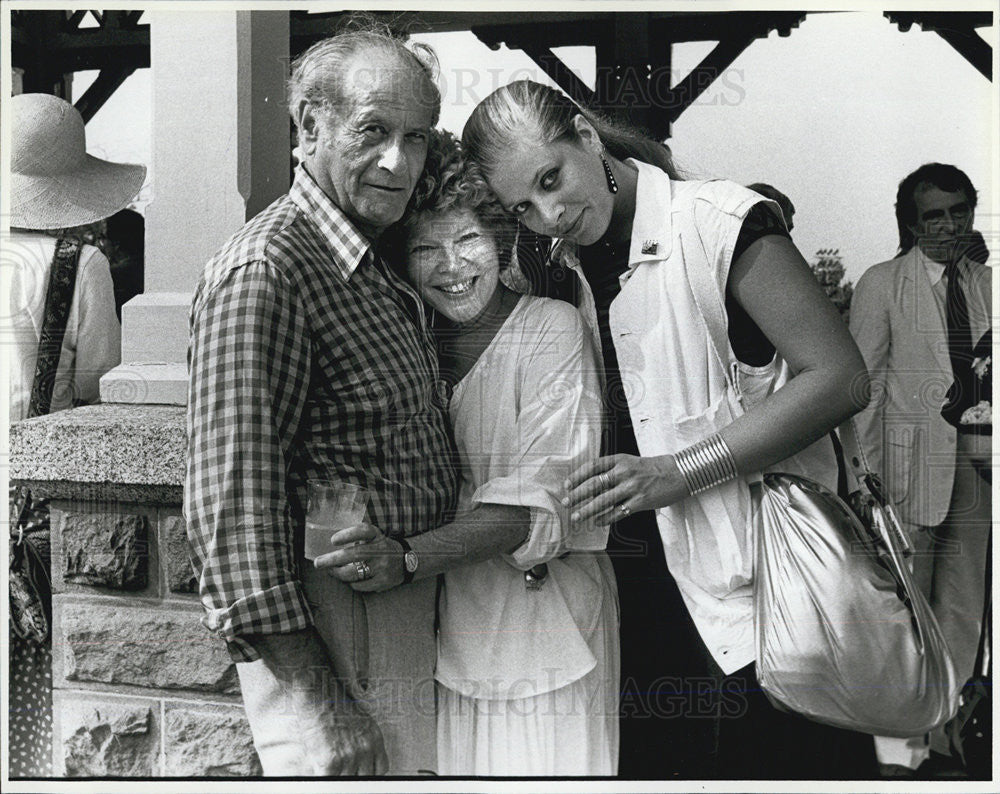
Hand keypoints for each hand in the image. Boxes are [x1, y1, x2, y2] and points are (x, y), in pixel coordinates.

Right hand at [247, 629, 388, 774]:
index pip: (380, 770)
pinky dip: (324, 781)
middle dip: (353, 778)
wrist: (317, 689)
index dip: (367, 775)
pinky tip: (319, 774)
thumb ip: (362, 740)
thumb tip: (359, 760)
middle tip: (342, 774)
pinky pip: (330, 782)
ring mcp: (350, 756)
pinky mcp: (331, 760)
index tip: (358, 776)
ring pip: (347, 783)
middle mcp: (366, 748)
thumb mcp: (358, 719)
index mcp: (374, 738)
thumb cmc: (332, 701)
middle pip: (365, 779)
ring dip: (337, 779)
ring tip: (329, 773)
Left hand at [313, 523, 404, 591]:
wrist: (408, 561)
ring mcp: (382, 567)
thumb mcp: (374, 537)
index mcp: (377, 536)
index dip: (348, 534)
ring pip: (353, 573)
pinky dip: (350, 583)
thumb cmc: (382, 547)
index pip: (363, 531)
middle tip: (318, 563)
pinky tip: (347, 579)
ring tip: (330, 571)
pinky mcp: (383, 581)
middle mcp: (381, 550)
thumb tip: (329, 543)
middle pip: (354, 554)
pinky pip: (360, 585)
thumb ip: (357, 536)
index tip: (333, 540)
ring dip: (338, 573)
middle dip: (332, 559)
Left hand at [563, 453, 687, 524]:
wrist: (678, 473)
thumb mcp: (630, 462)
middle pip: (594, 484)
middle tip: (565, 503)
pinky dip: (606, 518)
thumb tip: (591, 485)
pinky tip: (597, 522)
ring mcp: (633, 487)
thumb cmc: (652, 468)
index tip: (566, 485)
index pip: (593, 466)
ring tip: (576, 517)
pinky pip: (619, 512)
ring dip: (587, 510)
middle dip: (577, 495)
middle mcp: (624, 472)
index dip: (577, 476)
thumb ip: (613, 471)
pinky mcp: (641, 501)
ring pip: (604, 501)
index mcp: (620, 460)